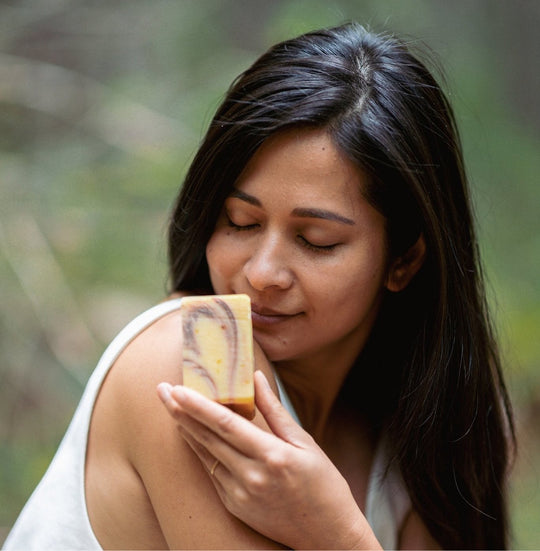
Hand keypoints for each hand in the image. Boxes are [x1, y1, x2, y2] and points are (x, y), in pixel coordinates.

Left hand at [157, 371, 380, 549]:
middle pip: (207, 438)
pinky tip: (191, 435)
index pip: (226, 425)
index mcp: (273, 456)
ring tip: (170, 407)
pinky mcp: (235, 507)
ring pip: (205, 455)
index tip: (178, 389)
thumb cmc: (323, 485)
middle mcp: (251, 477)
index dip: (199, 406)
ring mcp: (240, 495)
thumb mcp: (305, 443)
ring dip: (185, 429)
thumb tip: (256, 378)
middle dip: (181, 412)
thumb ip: (275, 410)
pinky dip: (200, 451)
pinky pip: (212, 473)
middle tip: (161, 390)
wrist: (325, 537)